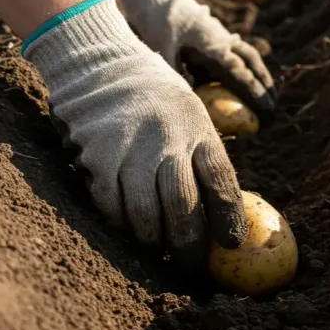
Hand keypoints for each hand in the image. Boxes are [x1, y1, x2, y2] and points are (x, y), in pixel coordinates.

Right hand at [23, 0, 247, 266]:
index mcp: (198, 128)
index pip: (221, 181)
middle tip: (191, 266)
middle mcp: (168, 140)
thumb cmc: (154, 96)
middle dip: (190, 246)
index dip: (228, 218)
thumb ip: (203, 154)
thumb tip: (222, 209)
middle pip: (184, 207)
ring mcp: (131, 149)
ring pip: (146, 214)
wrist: (100, 63)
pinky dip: (120, 225)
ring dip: (154, 242)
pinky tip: (128, 231)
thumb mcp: (190, 112)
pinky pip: (111, 205)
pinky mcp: (98, 155)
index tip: (231, 244)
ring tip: (159, 253)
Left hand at [109, 0, 275, 117]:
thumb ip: (177, 73)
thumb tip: (189, 98)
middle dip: (265, 83)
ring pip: (247, 55)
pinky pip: (236, 51)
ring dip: (259, 73)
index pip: (240, 72)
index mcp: (213, 46)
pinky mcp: (213, 34)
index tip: (267, 107)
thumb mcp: (162, 49)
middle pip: (252, 63)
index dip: (255, 91)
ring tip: (268, 92)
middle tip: (274, 105)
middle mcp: (222, 40)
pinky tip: (244, 78)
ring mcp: (219, 35)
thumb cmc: (157, 23)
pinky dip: (245, 65)